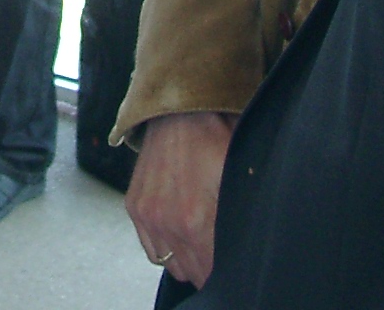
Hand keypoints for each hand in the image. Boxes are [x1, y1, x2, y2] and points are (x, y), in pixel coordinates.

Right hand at [125, 110, 236, 284]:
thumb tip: (249, 248)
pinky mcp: (134, 206)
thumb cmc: (215, 138)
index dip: (225, 269)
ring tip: (201, 237)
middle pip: (191, 273)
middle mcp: (165, 222)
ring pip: (170, 264)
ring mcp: (146, 214)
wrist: (179, 110)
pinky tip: (180, 229)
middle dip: (207, 265)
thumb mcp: (238, 176)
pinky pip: (151, 248)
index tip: (232, 259)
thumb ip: (240, 219)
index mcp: (194, 220)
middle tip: (220, 246)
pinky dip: (165, 245)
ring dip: (186, 257)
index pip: (211, 272)